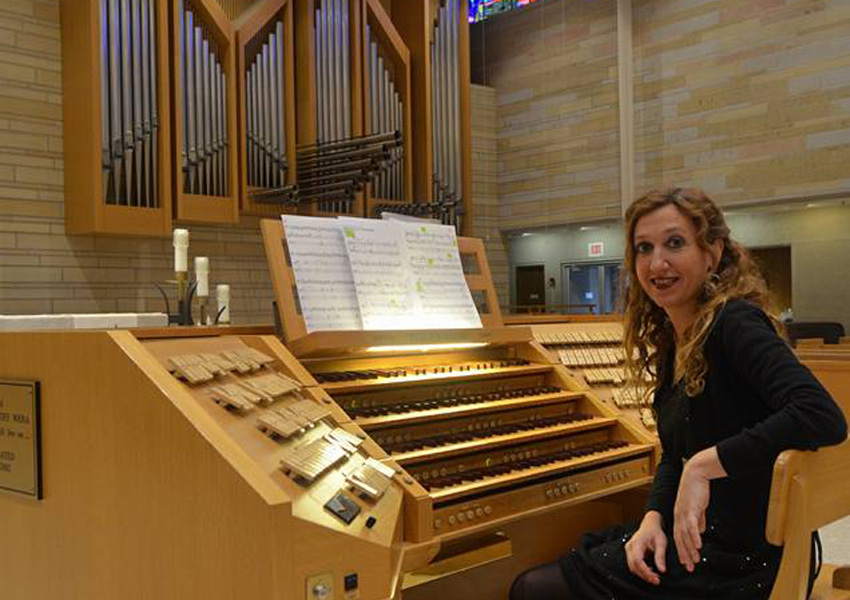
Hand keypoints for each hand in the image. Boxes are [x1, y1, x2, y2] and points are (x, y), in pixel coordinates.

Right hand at [625, 511, 666, 584]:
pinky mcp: (630, 552)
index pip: (638, 561)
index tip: (656, 579)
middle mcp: (630, 547)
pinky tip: (650, 571)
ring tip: (655, 577)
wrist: (650, 525)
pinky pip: (633, 565)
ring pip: (632, 567)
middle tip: (657, 581)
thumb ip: (660, 556)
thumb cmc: (656, 532)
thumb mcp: (661, 543)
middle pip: (633, 566)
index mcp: (637, 543)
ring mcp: (628, 550)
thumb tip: (662, 570)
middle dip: (645, 576)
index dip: (646, 572)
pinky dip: (640, 571)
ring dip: (642, 574)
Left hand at [672, 447, 724, 572]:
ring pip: (685, 535)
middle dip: (685, 554)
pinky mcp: (690, 508)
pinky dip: (694, 535)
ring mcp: (683, 512)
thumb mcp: (697, 507)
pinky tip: (698, 545)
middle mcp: (678, 516)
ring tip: (695, 560)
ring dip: (690, 548)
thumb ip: (698, 519)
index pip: (679, 537)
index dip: (682, 550)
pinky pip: (692, 525)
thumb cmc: (697, 489)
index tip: (686, 562)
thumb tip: (700, 531)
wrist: (696, 474)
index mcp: (679, 516)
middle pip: (680, 539)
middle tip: (689, 567)